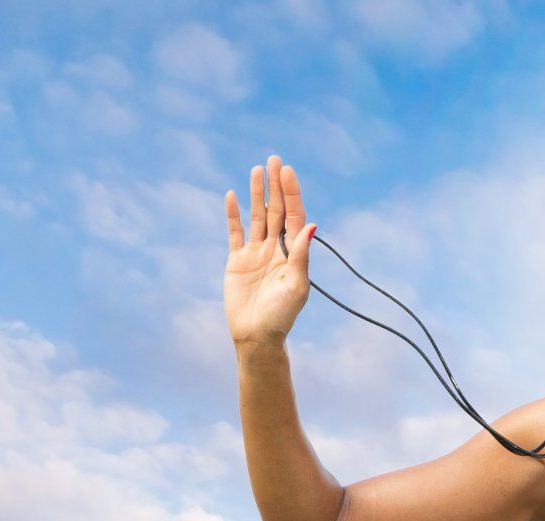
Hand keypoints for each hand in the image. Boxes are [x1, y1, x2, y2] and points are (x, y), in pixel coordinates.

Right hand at [225, 154, 316, 346]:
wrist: (257, 336)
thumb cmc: (282, 315)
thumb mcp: (297, 285)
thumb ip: (301, 254)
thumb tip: (312, 225)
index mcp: (294, 253)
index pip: (295, 216)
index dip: (292, 194)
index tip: (287, 172)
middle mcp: (276, 248)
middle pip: (277, 210)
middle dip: (276, 186)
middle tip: (274, 159)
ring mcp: (256, 252)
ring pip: (257, 216)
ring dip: (257, 193)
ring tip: (257, 169)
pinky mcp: (237, 260)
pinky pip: (235, 232)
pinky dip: (233, 214)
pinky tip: (232, 195)